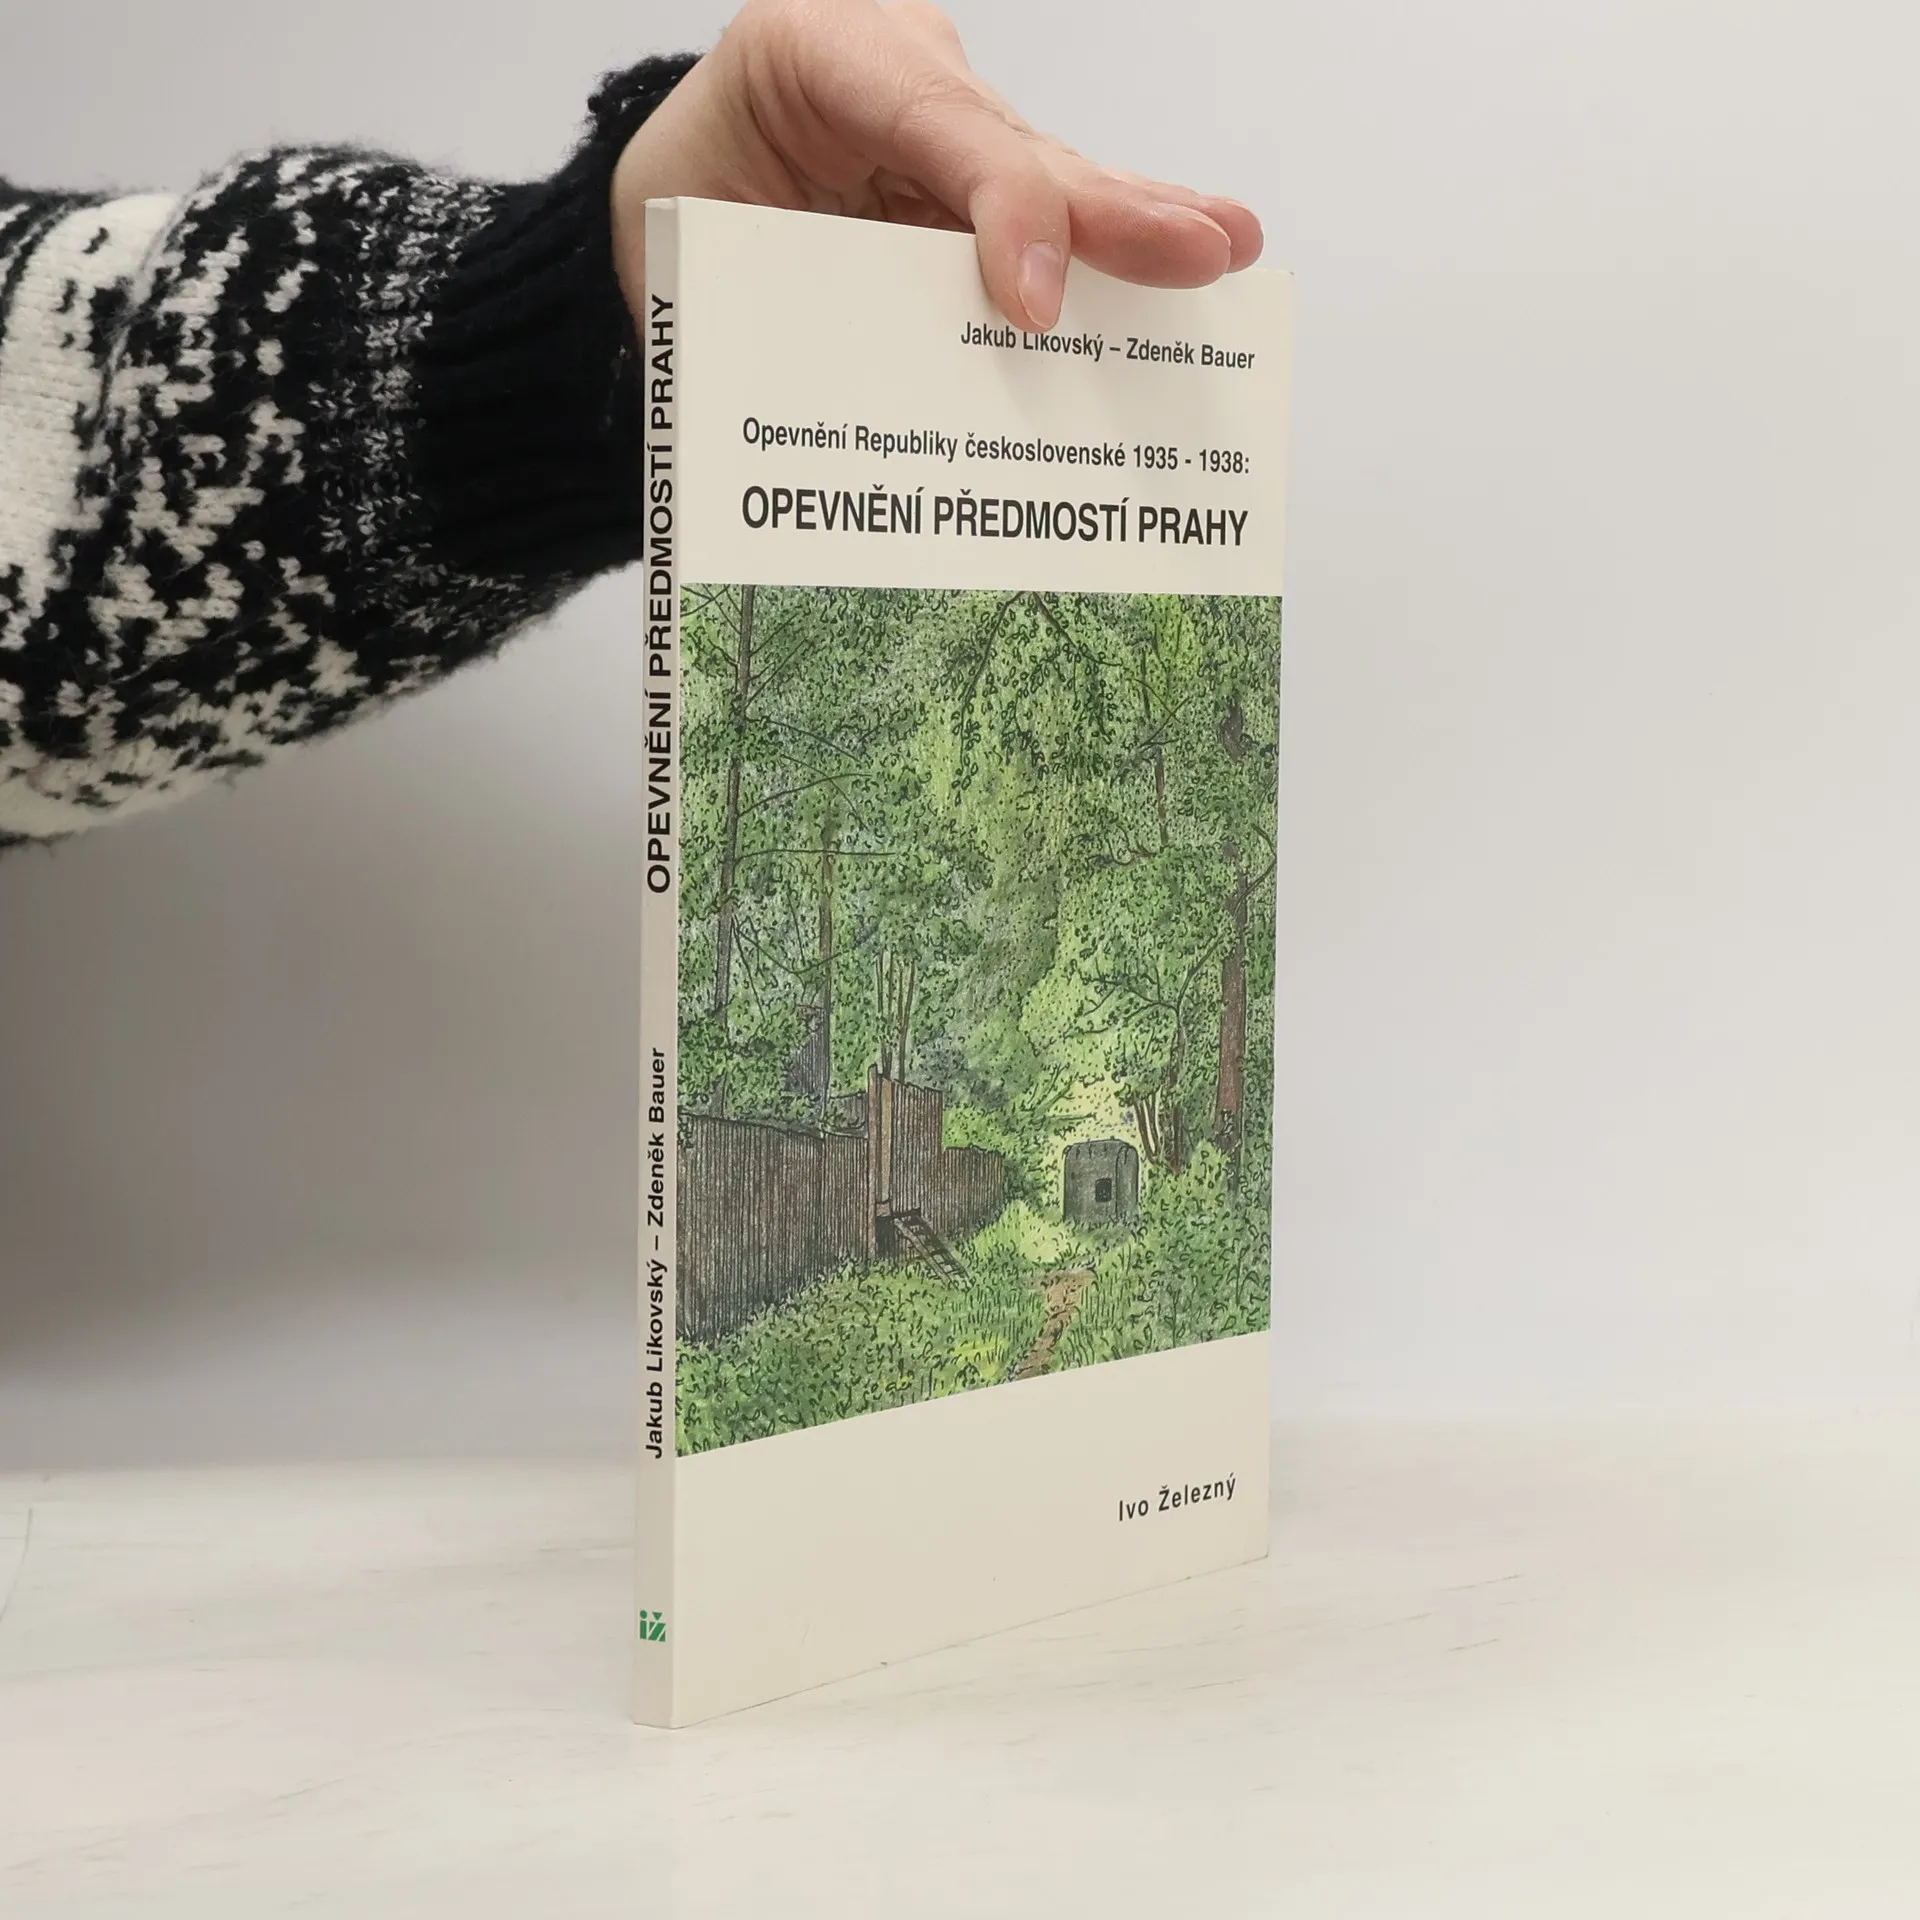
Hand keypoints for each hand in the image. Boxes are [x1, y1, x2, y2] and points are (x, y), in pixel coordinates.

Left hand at [611, 0, 1261, 333]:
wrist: (671, 184)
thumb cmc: (684, 207)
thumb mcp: (701, 242)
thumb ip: (791, 290)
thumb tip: (883, 404)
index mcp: (812, 51)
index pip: (925, 118)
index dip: (999, 207)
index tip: (1036, 304)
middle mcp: (896, 65)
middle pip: (1013, 144)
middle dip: (1109, 210)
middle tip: (1200, 251)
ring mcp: (944, 114)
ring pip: (1045, 175)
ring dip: (1137, 227)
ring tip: (1224, 252)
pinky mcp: (969, 173)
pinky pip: (1041, 213)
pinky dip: (1109, 251)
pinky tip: (1187, 260)